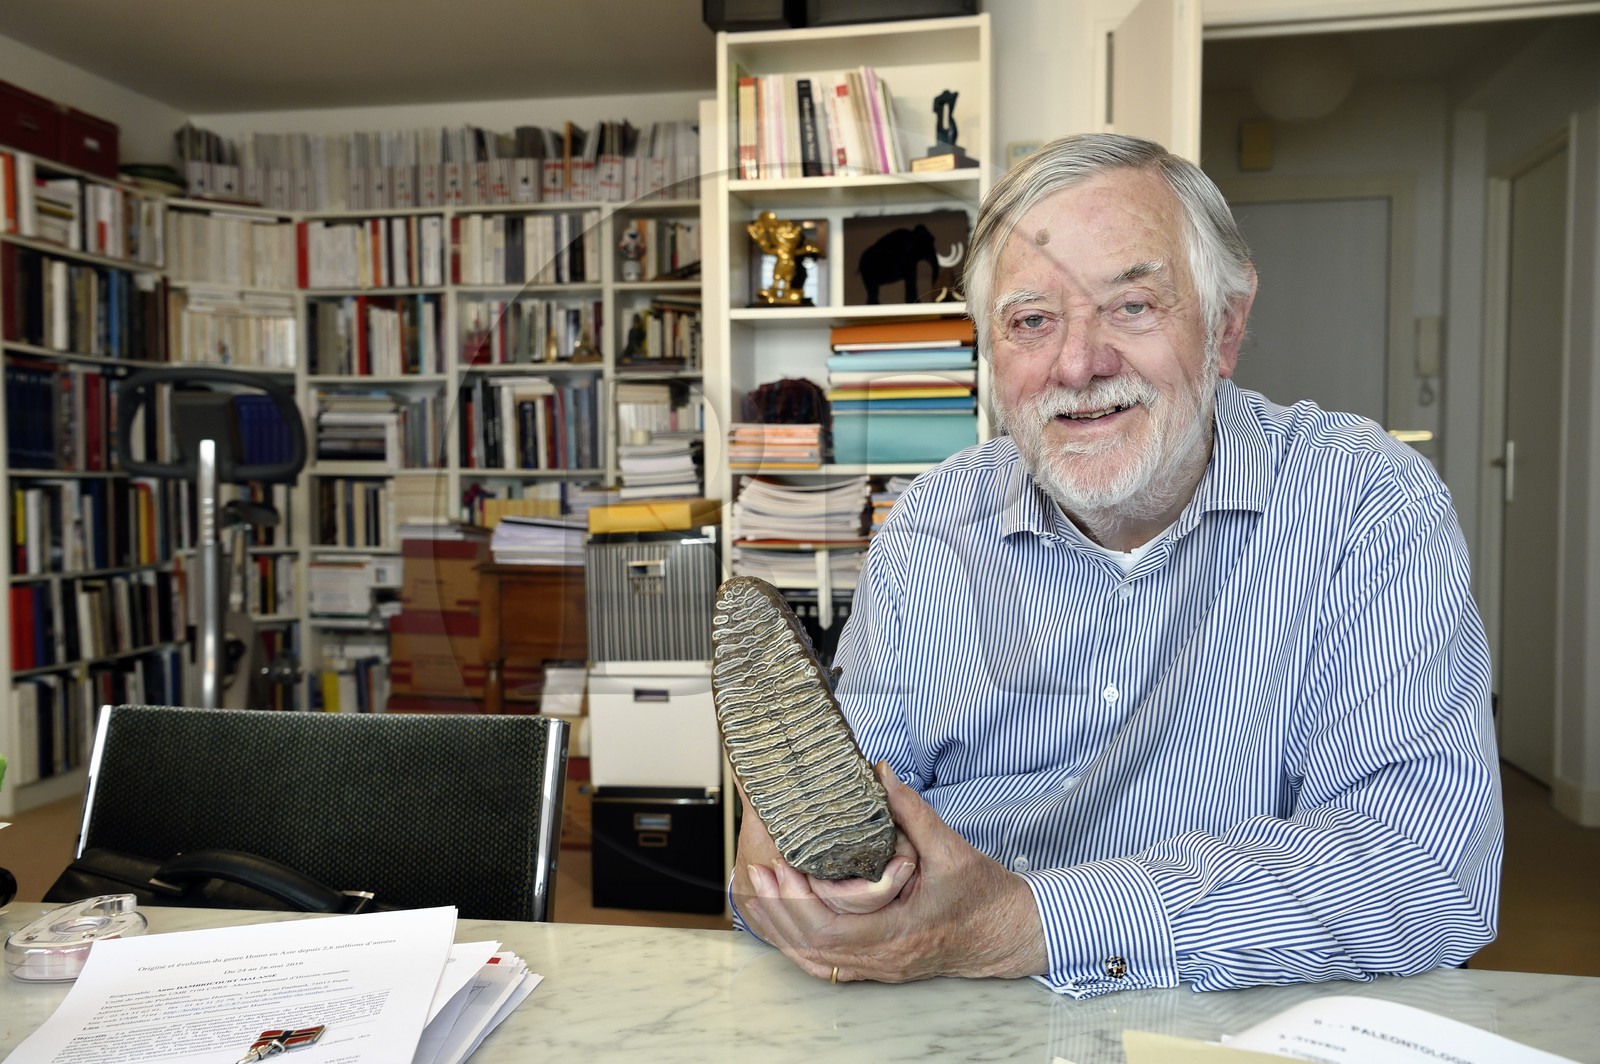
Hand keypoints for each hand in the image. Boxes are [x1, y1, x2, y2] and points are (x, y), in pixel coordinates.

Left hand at [739, 763, 1047, 983]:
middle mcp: (884, 957)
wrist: (1008, 933)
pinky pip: (828, 965)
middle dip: (778, 909)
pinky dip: (801, 944)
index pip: (829, 927)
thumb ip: (912, 811)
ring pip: (815, 960)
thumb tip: (880, 772)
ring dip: (783, 929)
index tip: (780, 865)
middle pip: (812, 946)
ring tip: (761, 893)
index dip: (796, 899)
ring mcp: (880, 966)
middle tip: (758, 872)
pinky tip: (784, 924)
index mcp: (899, 932)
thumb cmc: (984, 896)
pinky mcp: (879, 965)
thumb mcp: (951, 848)